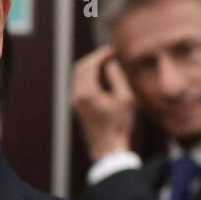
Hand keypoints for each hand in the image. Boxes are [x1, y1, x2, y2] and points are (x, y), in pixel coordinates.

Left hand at [70, 44, 136, 159]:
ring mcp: (75, 102)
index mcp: (87, 93)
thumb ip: (117, 78)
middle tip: (109, 54)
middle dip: (94, 58)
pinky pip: (80, 85)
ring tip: (107, 63)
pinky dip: (89, 77)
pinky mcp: (77, 107)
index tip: (112, 50)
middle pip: (80, 68)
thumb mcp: (125, 99)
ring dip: (91, 67)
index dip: (100, 54)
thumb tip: (110, 63)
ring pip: (78, 76)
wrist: (108, 149)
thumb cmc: (120, 125)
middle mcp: (77, 96)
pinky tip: (102, 77)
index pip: (89, 65)